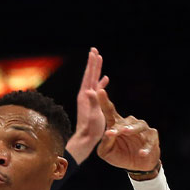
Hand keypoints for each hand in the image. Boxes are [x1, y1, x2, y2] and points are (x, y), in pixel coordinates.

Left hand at [65, 47, 108, 163]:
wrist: (86, 139)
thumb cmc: (91, 129)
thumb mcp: (93, 115)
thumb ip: (92, 103)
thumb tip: (89, 91)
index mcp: (86, 95)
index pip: (89, 76)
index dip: (92, 64)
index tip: (94, 52)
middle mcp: (85, 95)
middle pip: (89, 74)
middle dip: (92, 62)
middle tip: (94, 49)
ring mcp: (88, 98)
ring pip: (93, 80)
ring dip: (96, 70)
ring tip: (99, 59)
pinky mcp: (92, 103)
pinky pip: (97, 89)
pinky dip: (101, 82)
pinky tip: (104, 79)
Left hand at [93, 89, 160, 174]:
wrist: (137, 166)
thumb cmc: (120, 155)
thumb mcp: (106, 152)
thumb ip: (104, 143)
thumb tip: (107, 134)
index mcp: (116, 125)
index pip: (110, 111)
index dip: (104, 101)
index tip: (99, 91)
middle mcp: (130, 124)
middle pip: (124, 122)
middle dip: (117, 127)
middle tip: (110, 132)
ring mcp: (143, 130)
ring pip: (139, 126)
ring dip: (132, 129)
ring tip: (125, 132)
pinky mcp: (152, 138)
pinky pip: (150, 141)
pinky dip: (146, 147)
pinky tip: (141, 153)